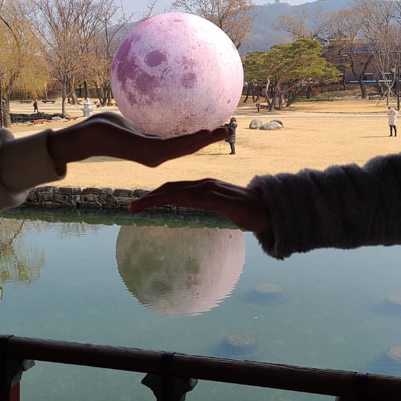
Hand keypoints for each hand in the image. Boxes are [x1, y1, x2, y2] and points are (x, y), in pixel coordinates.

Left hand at [47, 112, 228, 174]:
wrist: (89, 135)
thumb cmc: (107, 127)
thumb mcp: (134, 124)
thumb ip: (148, 125)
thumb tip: (157, 112)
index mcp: (155, 150)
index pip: (183, 145)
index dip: (202, 139)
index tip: (218, 129)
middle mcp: (157, 156)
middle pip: (190, 148)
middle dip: (211, 140)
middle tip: (231, 130)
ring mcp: (153, 156)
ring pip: (186, 148)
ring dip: (207, 139)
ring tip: (225, 131)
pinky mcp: (147, 152)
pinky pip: (174, 145)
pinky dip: (192, 139)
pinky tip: (205, 132)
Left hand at [129, 178, 270, 232]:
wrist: (270, 210)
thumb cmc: (249, 213)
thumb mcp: (223, 211)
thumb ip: (210, 210)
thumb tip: (200, 216)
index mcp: (204, 187)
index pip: (175, 189)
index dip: (157, 195)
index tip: (141, 203)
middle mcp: (204, 184)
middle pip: (170, 188)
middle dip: (149, 197)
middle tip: (131, 207)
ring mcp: (209, 189)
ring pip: (175, 192)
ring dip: (154, 199)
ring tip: (136, 208)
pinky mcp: (215, 198)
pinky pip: (188, 199)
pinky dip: (170, 200)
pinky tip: (159, 205)